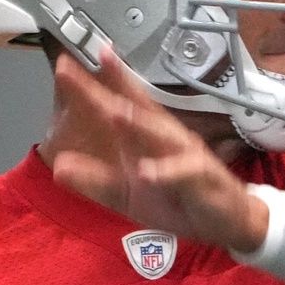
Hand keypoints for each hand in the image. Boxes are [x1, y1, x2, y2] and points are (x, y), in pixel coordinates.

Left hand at [49, 51, 269, 250]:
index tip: (67, 62)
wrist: (226, 222)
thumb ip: (94, 180)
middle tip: (84, 65)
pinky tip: (146, 172)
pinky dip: (165, 171)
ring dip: (136, 123)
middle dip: (111, 86)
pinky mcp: (201, 178)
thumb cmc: (176, 198)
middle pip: (135, 108)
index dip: (95, 83)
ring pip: (158, 134)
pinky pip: (182, 172)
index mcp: (145, 136)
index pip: (119, 102)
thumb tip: (58, 166)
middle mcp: (164, 135)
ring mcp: (184, 154)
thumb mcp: (126, 195)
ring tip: (113, 110)